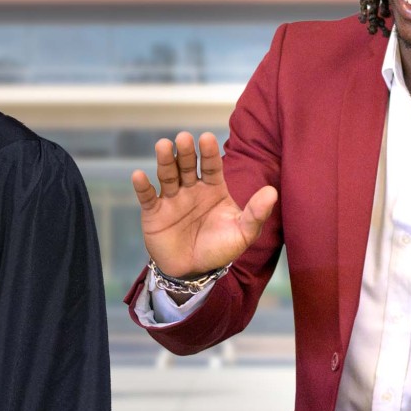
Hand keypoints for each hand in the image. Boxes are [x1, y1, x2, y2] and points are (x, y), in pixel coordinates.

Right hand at [131, 131, 276, 279]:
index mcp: (213, 188)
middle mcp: (191, 189)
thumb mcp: (242, 233)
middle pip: (187, 165)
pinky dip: (142, 186)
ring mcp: (171, 199)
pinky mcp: (154, 212)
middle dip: (185, 152)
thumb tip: (272, 192)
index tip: (206, 138)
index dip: (209, 152)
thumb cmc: (219, 249)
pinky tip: (139, 175)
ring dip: (164, 160)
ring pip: (167, 175)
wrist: (193, 272)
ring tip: (163, 145)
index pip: (211, 166)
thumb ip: (256, 213)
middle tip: (184, 138)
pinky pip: (147, 197)